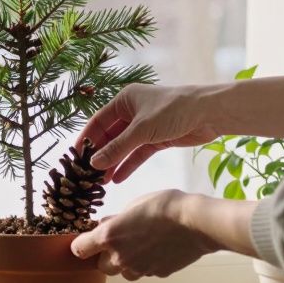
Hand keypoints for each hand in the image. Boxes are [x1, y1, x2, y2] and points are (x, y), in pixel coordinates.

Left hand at [70, 190, 219, 279]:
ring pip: (124, 272)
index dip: (81, 245)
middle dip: (106, 256)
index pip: (79, 249)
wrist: (196, 223)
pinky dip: (147, 263)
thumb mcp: (134, 204)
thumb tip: (105, 224)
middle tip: (119, 241)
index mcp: (109, 236)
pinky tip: (159, 248)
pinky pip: (145, 271)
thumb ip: (115, 219)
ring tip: (142, 244)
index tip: (87, 240)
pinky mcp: (157, 274)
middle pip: (101, 267)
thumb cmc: (165, 206)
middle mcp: (120, 257)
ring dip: (127, 262)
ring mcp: (139, 269)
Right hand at [77, 83, 219, 182]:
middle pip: (109, 136)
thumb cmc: (173, 110)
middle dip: (99, 155)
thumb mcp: (141, 130)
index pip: (97, 122)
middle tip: (87, 174)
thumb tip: (94, 163)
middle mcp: (132, 112)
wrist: (209, 113)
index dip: (85, 140)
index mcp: (124, 100)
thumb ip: (117, 148)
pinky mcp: (157, 139)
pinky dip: (128, 165)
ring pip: (123, 147)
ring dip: (113, 163)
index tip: (74, 158)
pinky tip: (118, 178)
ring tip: (100, 182)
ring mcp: (144, 126)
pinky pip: (137, 154)